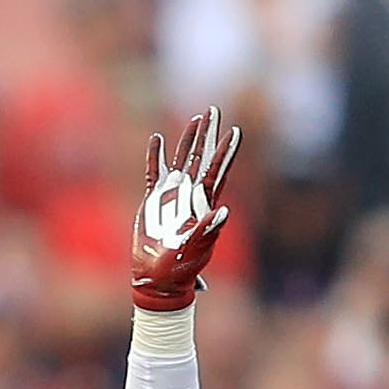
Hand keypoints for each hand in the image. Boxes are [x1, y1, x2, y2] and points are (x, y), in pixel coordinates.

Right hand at [130, 107, 241, 312]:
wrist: (158, 279)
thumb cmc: (180, 268)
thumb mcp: (197, 249)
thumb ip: (209, 230)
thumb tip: (224, 211)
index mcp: (203, 204)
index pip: (217, 171)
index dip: (225, 151)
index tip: (235, 131)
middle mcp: (190, 195)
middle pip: (202, 158)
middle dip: (208, 134)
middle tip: (214, 110)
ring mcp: (172, 196)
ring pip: (182, 160)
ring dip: (187, 140)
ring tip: (195, 119)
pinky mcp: (153, 201)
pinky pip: (154, 173)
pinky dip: (155, 156)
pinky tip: (157, 139)